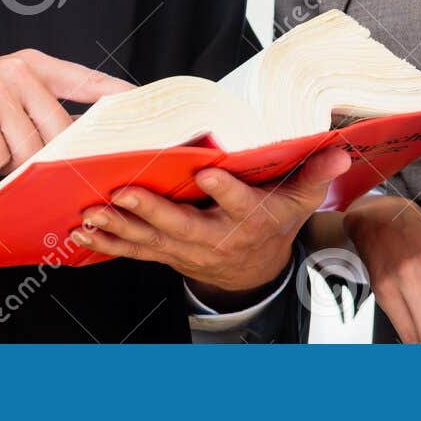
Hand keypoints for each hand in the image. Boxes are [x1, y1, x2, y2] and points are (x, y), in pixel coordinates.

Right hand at [0, 49, 131, 175]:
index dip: (113, 91)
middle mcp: (17, 71)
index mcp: (33, 64)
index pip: (83, 78)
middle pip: (58, 128)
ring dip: (8, 161)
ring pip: (27, 149)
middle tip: (24, 160)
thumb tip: (86, 137)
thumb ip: (45, 106)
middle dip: (47, 155)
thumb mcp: (10, 95)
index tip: (139, 102)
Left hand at [69, 146, 352, 302]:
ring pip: (150, 241)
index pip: (240, 204)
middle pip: (183, 226)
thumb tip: (338, 150)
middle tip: (125, 192)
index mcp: (249, 219)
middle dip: (152, 211)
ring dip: (119, 228)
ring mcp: (185, 249)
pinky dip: (107, 243)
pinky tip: (83, 232)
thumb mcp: (298, 202)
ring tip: (93, 213)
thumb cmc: (272, 224)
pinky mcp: (164, 253)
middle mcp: (215, 238)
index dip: (225, 190)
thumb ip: (314, 174)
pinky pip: (133, 251)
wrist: (253, 271)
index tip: (208, 172)